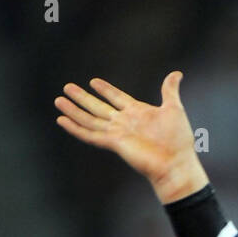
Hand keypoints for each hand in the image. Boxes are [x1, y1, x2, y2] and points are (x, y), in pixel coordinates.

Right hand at [54, 71, 208, 202]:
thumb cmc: (178, 140)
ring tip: (58, 100)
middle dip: (82, 97)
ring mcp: (118, 133)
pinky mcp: (114, 143)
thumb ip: (169, 90)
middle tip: (67, 87)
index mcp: (138, 112)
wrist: (176, 163)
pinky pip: (90, 135)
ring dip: (74, 110)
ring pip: (90, 119)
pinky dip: (75, 128)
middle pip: (98, 107)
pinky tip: (62, 120)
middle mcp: (124, 122)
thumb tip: (177, 73)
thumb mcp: (174, 108)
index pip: (117, 97)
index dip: (105, 89)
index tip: (93, 81)